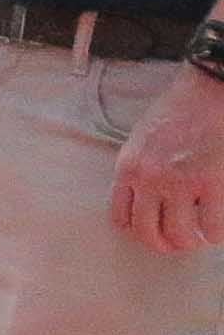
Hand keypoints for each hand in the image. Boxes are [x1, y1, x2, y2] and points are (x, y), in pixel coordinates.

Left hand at [115, 65, 223, 255]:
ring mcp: (180, 182)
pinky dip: (215, 234)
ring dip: (192, 241)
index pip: (121, 218)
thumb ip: (141, 170)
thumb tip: (149, 205)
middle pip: (147, 233)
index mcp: (128, 168)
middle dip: (165, 244)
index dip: (139, 231)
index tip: (154, 231)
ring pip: (179, 236)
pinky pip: (212, 228)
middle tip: (181, 242)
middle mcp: (148, 178)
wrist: (209, 90)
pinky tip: (217, 227)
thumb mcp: (144, 141)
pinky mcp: (211, 183)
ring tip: (201, 236)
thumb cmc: (181, 112)